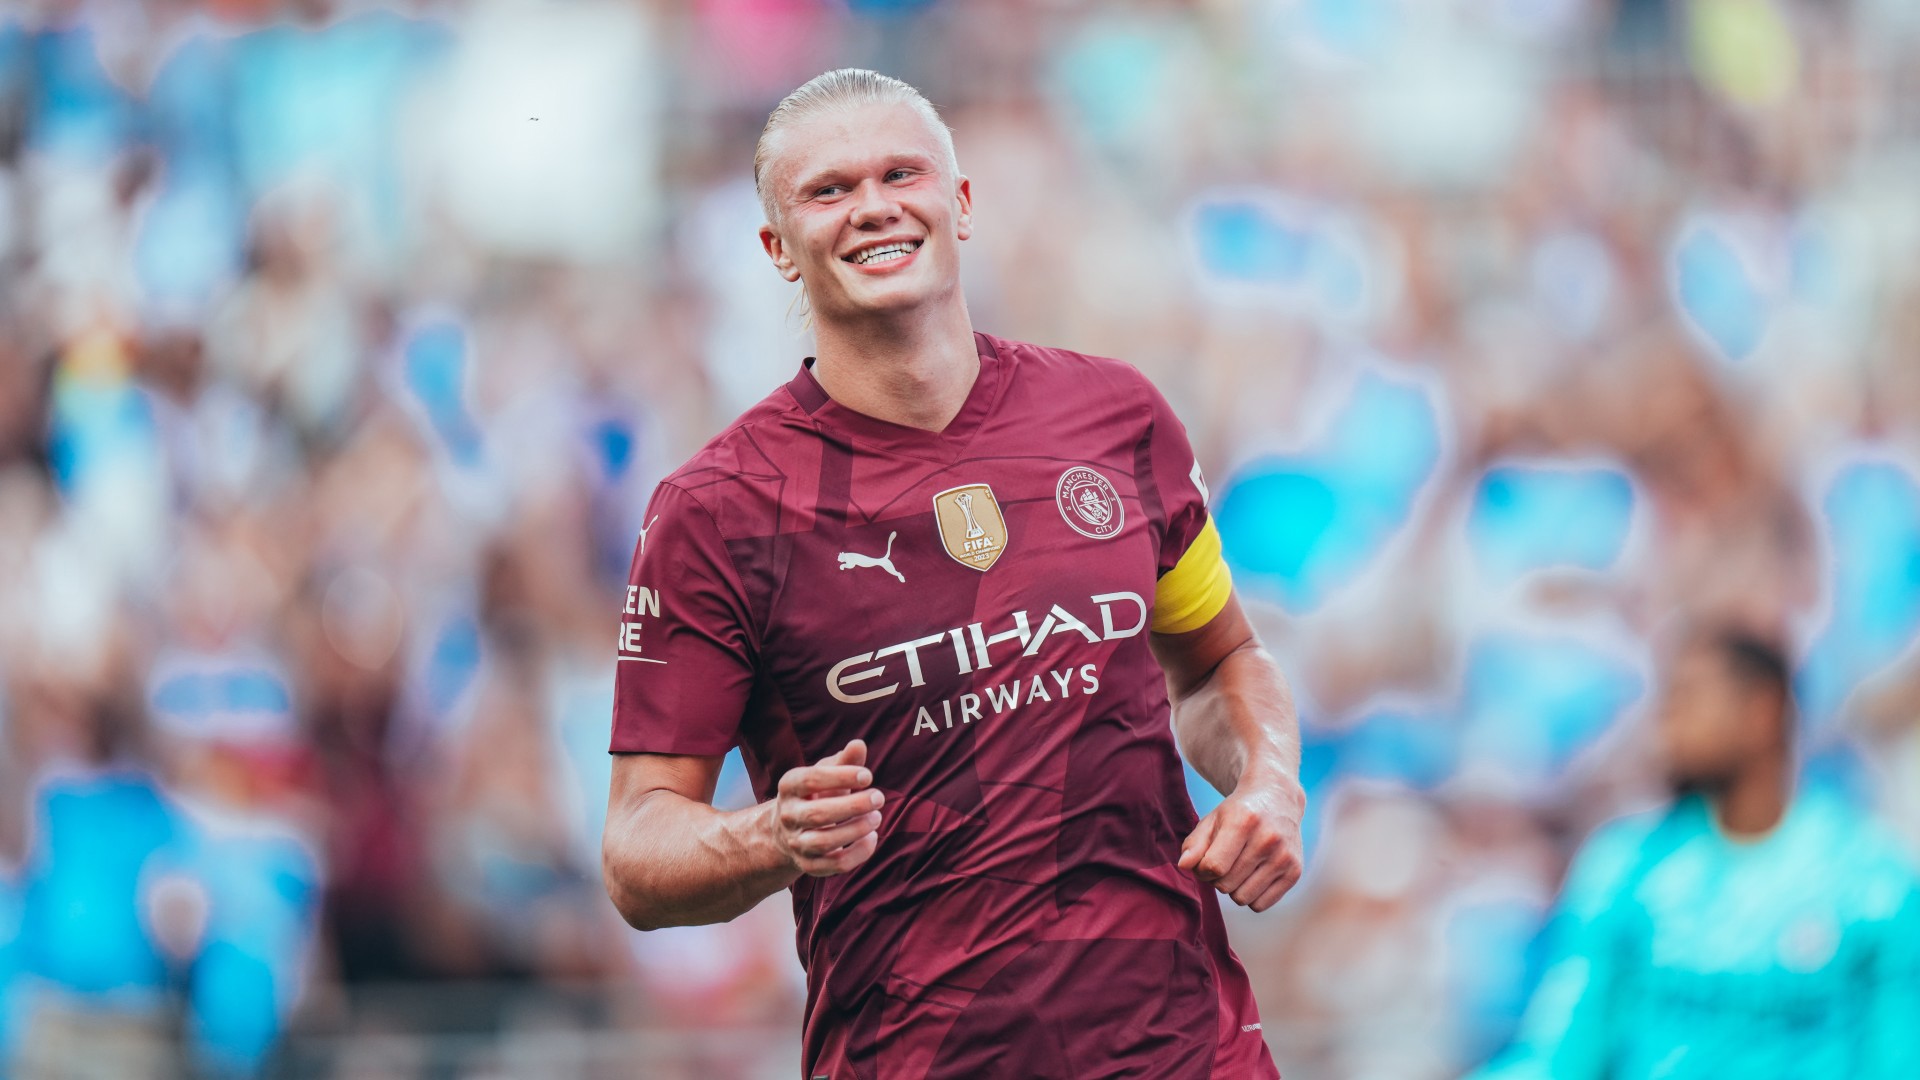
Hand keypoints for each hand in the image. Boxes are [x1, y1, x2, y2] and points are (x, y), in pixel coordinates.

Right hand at [772, 740, 883, 876]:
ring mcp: (797, 843)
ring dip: (856, 830)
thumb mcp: (826, 773)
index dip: (841, 777)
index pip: (811, 780)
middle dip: (853, 806)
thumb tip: (859, 745)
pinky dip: (858, 853)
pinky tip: (872, 837)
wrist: (787, 831)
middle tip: (879, 797)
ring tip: (876, 817)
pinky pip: (835, 865)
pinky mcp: (809, 866)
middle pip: (818, 815)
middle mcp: (788, 816)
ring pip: (824, 842)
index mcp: (789, 787)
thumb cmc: (815, 794)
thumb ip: (844, 761)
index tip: (868, 776)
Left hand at [1178, 770, 1304, 911]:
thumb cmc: (1238, 812)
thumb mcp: (1212, 820)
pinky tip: (1253, 876)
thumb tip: (1184, 866)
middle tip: (1223, 862)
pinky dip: (1251, 896)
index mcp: (1243, 822)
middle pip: (1226, 885)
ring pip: (1242, 898)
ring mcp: (1284, 857)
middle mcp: (1268, 839)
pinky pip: (1260, 905)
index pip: (1214, 866)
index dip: (1202, 870)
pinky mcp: (1295, 872)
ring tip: (1238, 868)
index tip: (1205, 861)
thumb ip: (1194, 844)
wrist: (1277, 799)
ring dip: (1234, 889)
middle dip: (1217, 878)